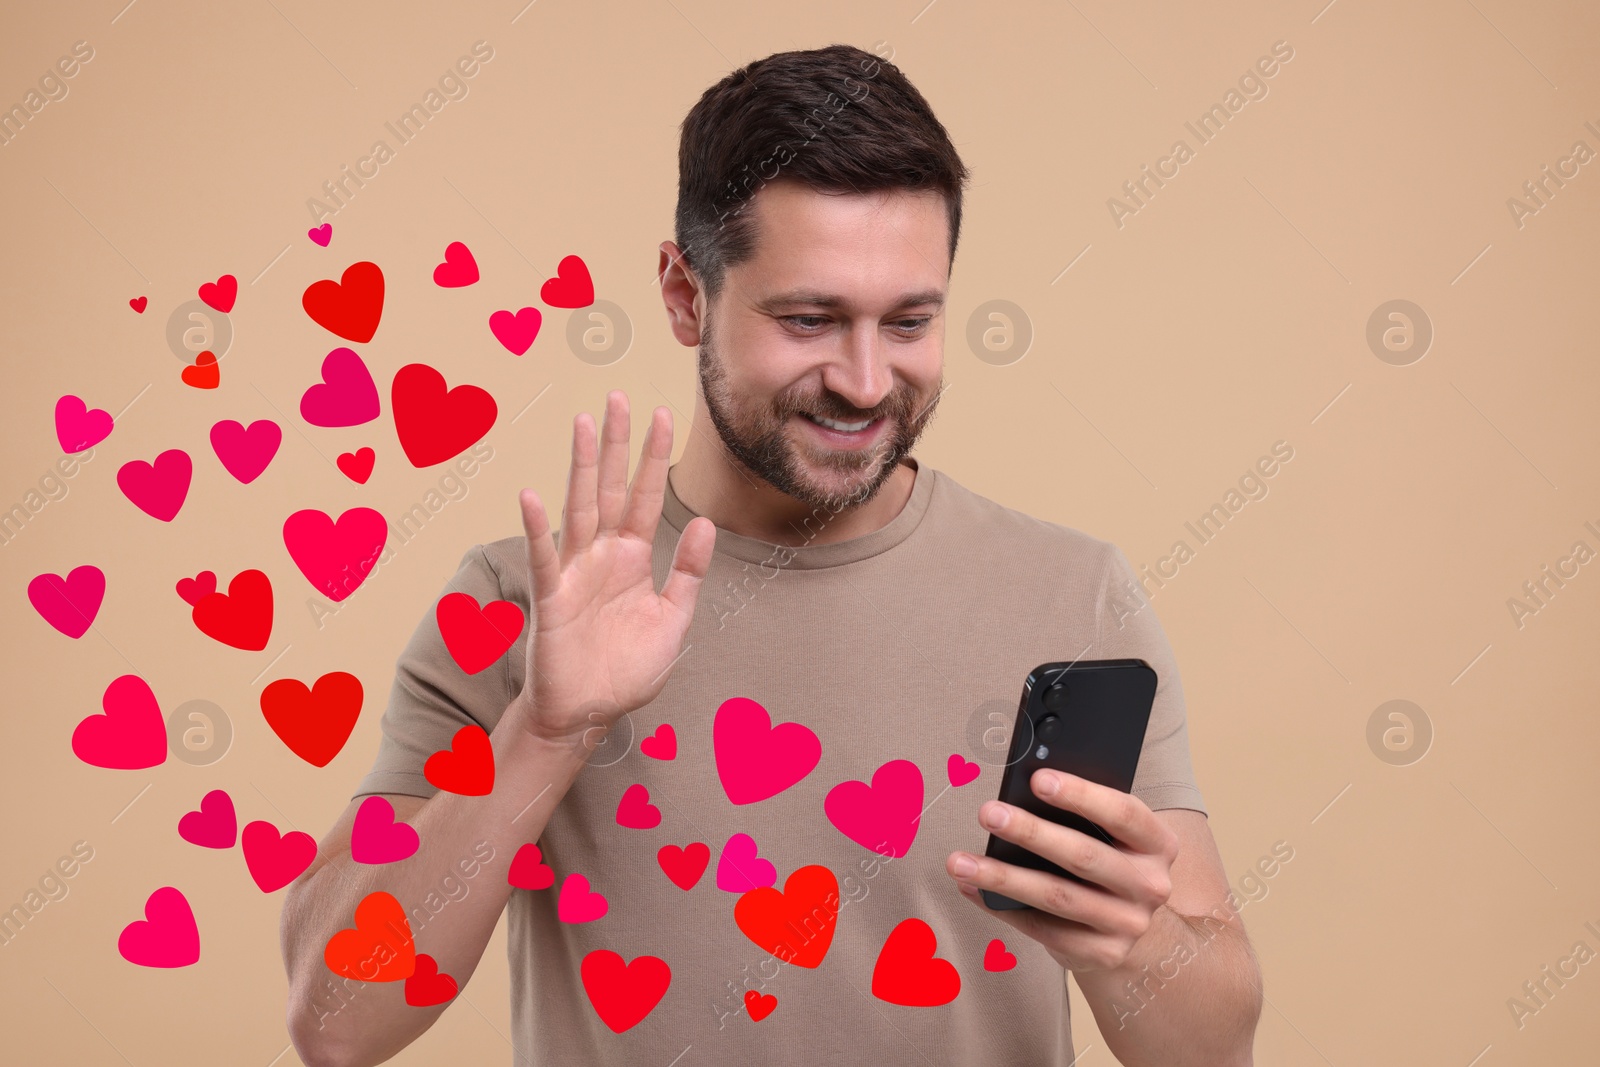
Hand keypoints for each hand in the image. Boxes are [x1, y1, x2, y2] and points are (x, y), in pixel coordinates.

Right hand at [511, 390, 715, 750]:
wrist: (588, 713)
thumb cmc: (626, 668)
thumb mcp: (673, 620)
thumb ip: (688, 573)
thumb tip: (705, 524)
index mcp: (632, 558)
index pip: (644, 496)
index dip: (651, 457)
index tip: (661, 415)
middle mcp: (602, 555)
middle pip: (609, 488)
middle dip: (615, 444)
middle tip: (619, 397)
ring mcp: (575, 573)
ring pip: (579, 509)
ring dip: (580, 466)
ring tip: (582, 423)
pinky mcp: (553, 599)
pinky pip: (546, 559)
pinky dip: (539, 529)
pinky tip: (533, 496)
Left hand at [945, 770, 1180, 972]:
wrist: (1134, 927)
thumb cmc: (1111, 861)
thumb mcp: (1115, 835)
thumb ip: (1085, 815)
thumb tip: (1022, 791)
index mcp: (1158, 844)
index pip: (1124, 813)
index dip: (1081, 795)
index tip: (1037, 778)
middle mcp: (1151, 886)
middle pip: (1084, 857)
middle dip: (1031, 833)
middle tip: (988, 813)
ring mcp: (1128, 925)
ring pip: (1057, 897)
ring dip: (1003, 877)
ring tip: (960, 861)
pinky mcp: (1102, 953)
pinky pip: (1043, 929)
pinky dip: (1002, 907)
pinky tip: (972, 888)